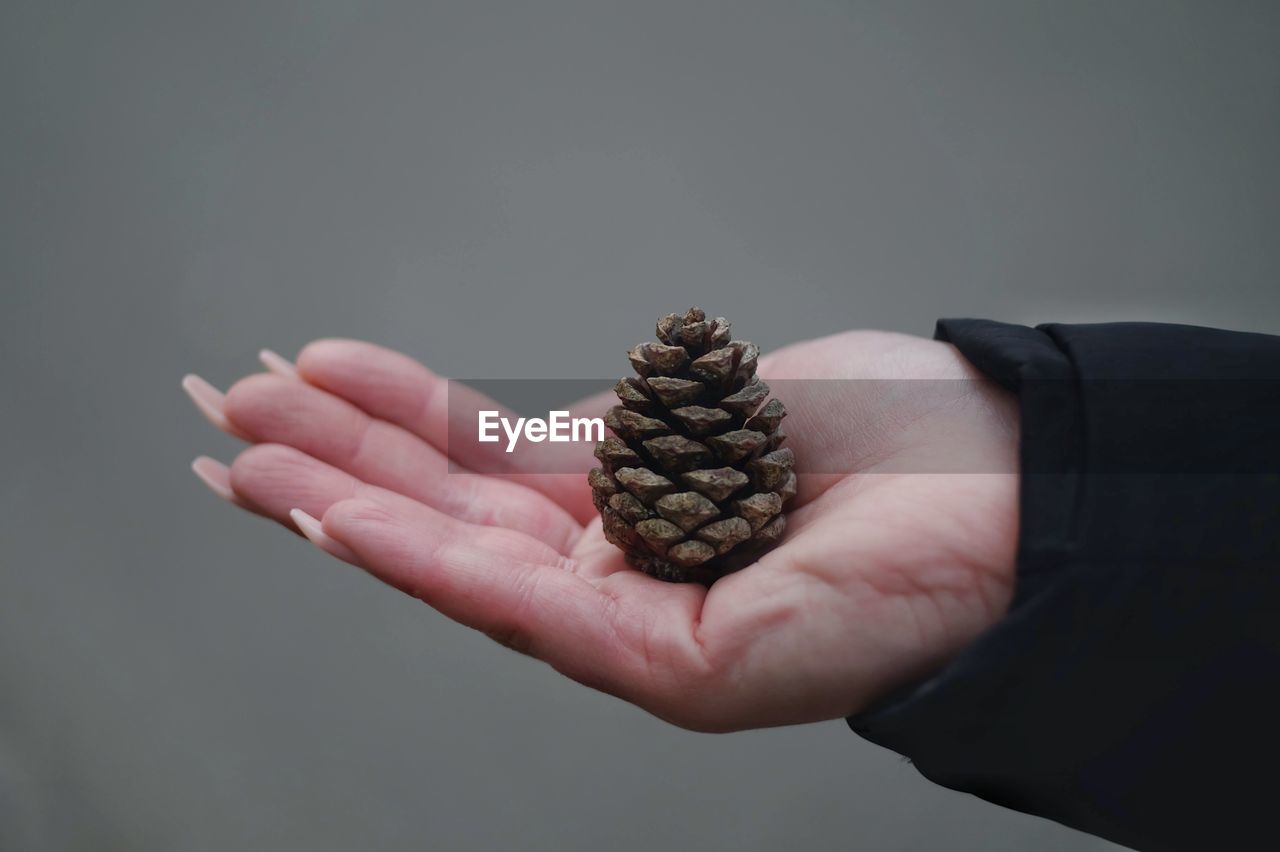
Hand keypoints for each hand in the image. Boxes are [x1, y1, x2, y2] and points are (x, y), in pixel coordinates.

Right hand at [184, 331, 1018, 731]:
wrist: (1005, 489)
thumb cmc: (881, 438)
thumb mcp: (698, 406)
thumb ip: (593, 432)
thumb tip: (497, 425)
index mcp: (636, 505)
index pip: (490, 467)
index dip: (396, 421)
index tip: (315, 374)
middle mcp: (624, 572)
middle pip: (455, 519)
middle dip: (337, 464)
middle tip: (230, 418)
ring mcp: (639, 627)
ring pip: (466, 570)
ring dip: (347, 509)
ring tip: (247, 460)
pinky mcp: (668, 668)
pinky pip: (525, 609)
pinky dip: (425, 561)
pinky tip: (337, 518)